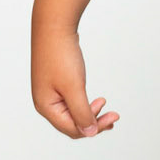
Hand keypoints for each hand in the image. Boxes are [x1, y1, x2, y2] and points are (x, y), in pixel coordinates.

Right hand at [32, 20, 118, 138]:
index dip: (94, 128)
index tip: (112, 118)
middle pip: (72, 124)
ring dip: (91, 113)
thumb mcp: (74, 88)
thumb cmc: (61, 56)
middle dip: (94, 122)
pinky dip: (85, 104)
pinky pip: (72, 101)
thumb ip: (82, 112)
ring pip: (73, 113)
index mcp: (46, 107)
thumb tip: (90, 132)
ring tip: (108, 111)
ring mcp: (50, 93)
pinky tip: (96, 101)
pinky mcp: (55, 83)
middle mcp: (45, 103)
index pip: (72, 129)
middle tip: (114, 116)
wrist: (54, 27)